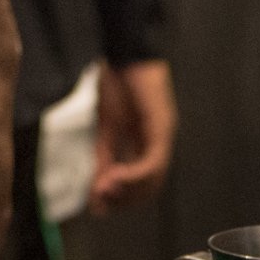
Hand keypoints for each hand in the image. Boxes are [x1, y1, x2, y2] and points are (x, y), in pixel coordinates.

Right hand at [90, 59, 175, 213]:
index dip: (120, 196)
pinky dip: (134, 174)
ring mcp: (163, 136)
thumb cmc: (115, 83)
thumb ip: (104, 155)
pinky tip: (116, 177)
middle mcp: (158, 143)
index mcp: (145, 142)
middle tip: (101, 204)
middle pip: (149, 187)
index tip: (97, 206)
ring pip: (153, 179)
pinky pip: (152, 162)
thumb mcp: (105, 126)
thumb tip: (96, 183)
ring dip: (128, 191)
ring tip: (105, 192)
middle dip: (124, 200)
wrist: (124, 53)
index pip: (139, 181)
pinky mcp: (162, 129)